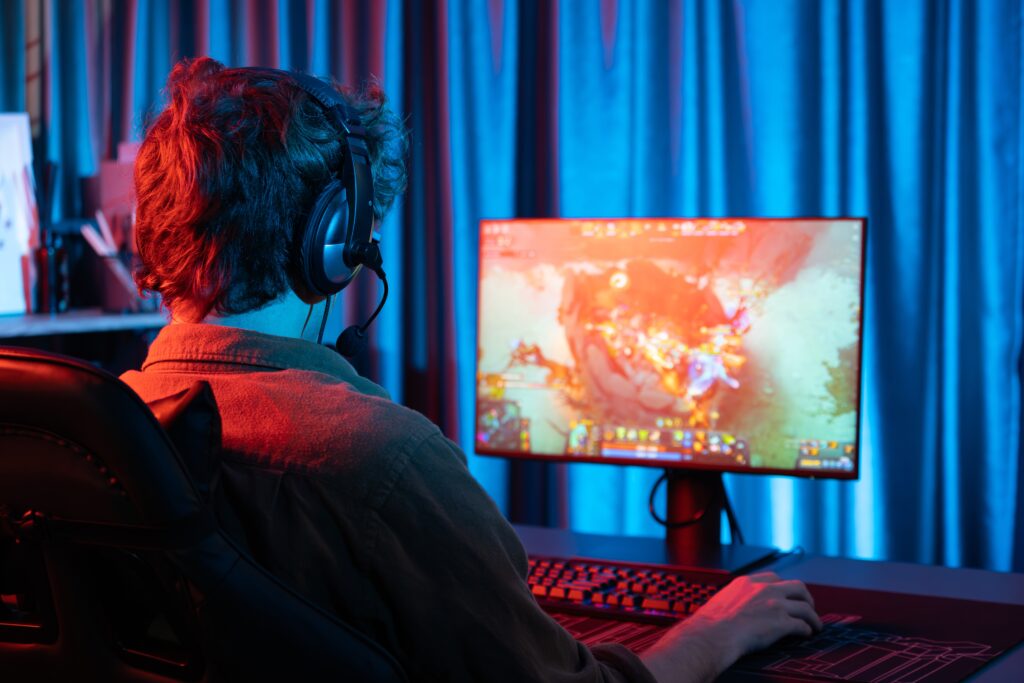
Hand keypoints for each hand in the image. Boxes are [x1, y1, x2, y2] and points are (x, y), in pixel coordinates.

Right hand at [640, 573, 821, 682]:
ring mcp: (775, 604)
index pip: (775, 577)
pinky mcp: (782, 622)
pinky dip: (807, 630)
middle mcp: (765, 589)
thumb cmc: (712, 624)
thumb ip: (736, 599)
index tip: (788, 595)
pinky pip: (803, 625)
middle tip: (807, 607)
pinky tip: (806, 634)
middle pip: (797, 587)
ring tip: (815, 625)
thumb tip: (737, 608)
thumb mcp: (723, 600)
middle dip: (806, 598)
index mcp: (748, 582)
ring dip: (813, 617)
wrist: (713, 635)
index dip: (785, 588)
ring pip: (806, 607)